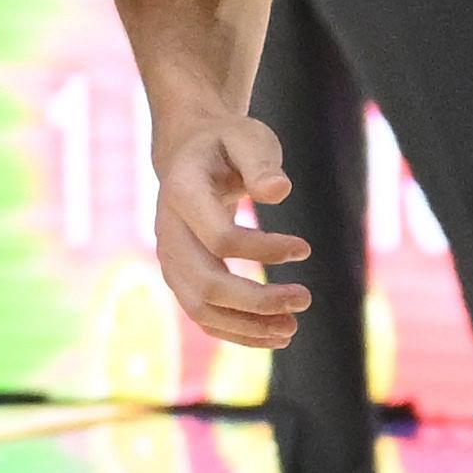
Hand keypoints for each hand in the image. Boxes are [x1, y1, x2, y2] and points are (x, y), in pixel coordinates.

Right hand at [152, 111, 308, 348]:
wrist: (191, 153)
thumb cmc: (226, 144)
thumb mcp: (247, 138)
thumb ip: (261, 162)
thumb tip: (279, 191)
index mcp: (182, 193)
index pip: (220, 238)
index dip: (265, 249)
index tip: (304, 248)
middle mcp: (168, 232)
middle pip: (207, 284)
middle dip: (258, 300)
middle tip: (305, 298)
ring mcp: (169, 259)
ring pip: (202, 309)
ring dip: (248, 326)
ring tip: (292, 328)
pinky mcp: (180, 277)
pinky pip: (203, 315)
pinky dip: (237, 331)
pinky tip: (273, 335)